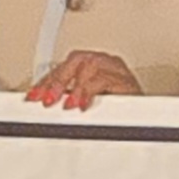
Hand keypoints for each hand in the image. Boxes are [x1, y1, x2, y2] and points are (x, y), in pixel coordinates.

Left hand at [28, 50, 142, 109]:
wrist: (146, 118)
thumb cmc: (117, 111)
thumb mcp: (86, 104)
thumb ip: (68, 98)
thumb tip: (44, 103)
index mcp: (91, 65)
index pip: (64, 67)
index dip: (46, 81)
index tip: (32, 95)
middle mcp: (104, 63)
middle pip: (76, 60)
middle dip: (57, 80)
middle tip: (46, 99)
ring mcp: (116, 70)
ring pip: (90, 65)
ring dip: (74, 86)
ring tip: (66, 103)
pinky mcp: (127, 81)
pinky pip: (105, 80)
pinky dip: (90, 91)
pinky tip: (82, 104)